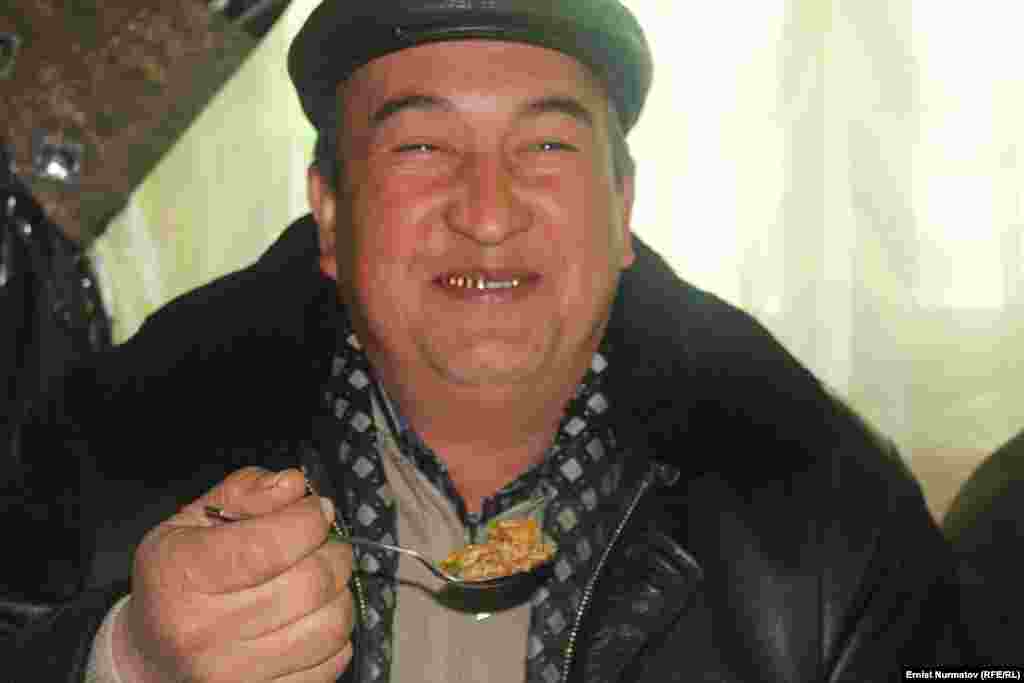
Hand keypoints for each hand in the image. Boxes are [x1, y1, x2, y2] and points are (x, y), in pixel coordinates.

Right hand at [112, 467, 354, 681]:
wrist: (149, 654)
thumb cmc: (178, 577)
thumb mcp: (193, 520)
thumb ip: (246, 491)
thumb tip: (294, 486)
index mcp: (183, 574)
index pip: (272, 543)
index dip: (310, 519)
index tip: (316, 510)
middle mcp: (203, 631)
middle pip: (310, 583)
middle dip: (334, 551)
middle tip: (327, 543)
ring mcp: (232, 675)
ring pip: (329, 625)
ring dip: (340, 592)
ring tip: (324, 579)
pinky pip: (330, 662)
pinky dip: (336, 634)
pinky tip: (314, 617)